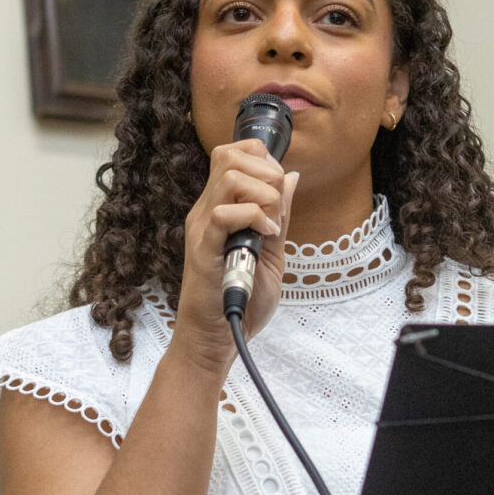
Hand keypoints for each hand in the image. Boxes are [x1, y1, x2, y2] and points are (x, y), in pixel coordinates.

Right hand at [172, 139, 298, 372]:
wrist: (215, 340)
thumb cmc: (240, 300)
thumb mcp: (271, 252)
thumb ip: (279, 216)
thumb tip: (292, 177)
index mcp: (219, 208)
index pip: (231, 154)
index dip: (261, 158)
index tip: (279, 185)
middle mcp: (206, 211)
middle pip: (228, 155)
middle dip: (266, 170)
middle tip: (278, 204)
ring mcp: (202, 229)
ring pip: (228, 177)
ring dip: (263, 193)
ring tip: (272, 222)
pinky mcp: (203, 250)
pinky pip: (223, 215)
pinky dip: (254, 218)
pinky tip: (266, 237)